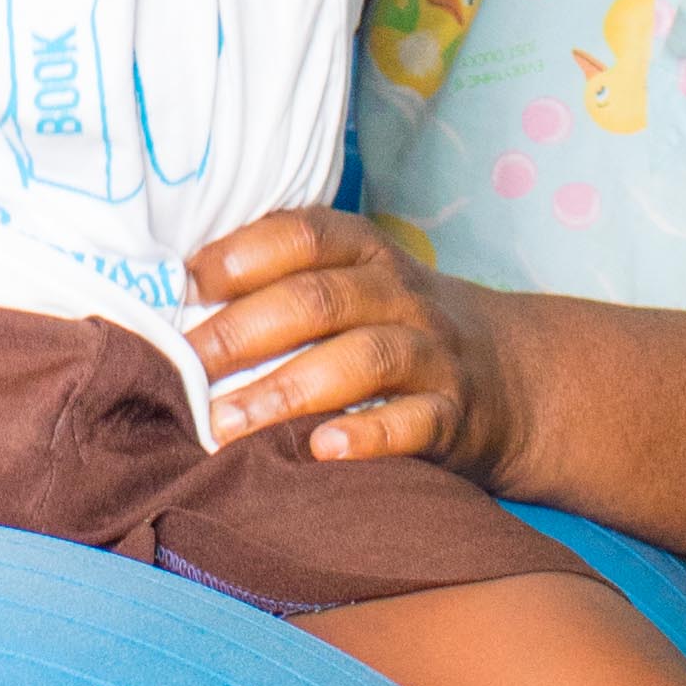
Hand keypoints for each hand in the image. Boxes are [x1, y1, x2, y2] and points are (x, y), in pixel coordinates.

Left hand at [185, 205, 527, 475]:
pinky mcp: (455, 416)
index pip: (305, 235)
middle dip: (242, 332)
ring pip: (362, 360)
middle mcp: (401, 294)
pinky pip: (414, 422)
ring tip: (226, 424)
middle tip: (184, 367)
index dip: (244, 254)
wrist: (511, 376)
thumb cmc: (394, 327)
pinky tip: (321, 451)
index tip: (187, 284)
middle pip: (319, 300)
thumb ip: (283, 281)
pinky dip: (368, 436)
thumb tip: (174, 298)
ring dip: (286, 390)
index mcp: (365, 252)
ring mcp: (433, 353)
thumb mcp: (353, 284)